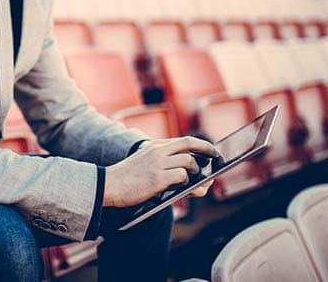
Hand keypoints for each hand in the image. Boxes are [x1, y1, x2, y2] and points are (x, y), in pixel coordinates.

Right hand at [104, 137, 220, 206]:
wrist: (108, 185)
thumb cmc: (129, 179)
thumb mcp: (147, 165)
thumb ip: (168, 167)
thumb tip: (195, 179)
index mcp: (156, 146)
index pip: (185, 141)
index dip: (202, 145)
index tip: (213, 152)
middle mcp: (158, 151)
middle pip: (191, 144)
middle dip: (209, 151)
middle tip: (218, 159)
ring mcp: (158, 164)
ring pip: (189, 162)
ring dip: (196, 172)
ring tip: (195, 181)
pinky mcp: (157, 178)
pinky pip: (182, 177)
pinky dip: (186, 182)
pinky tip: (181, 187)